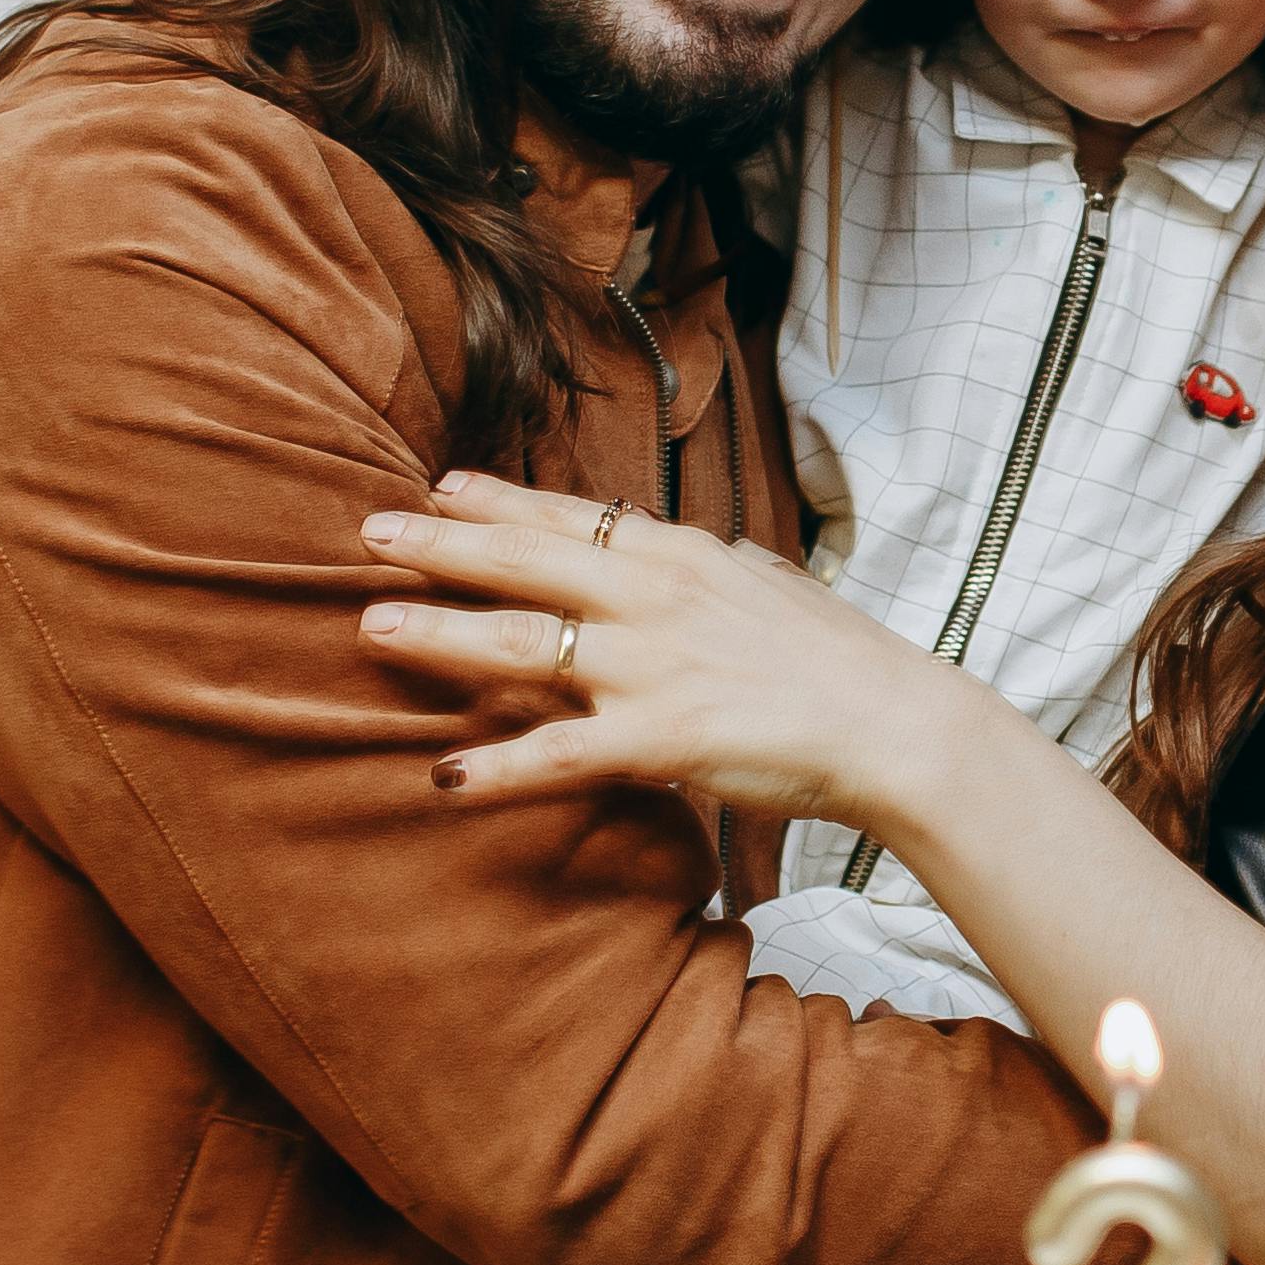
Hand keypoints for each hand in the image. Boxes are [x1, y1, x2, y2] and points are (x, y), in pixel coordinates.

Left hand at [357, 472, 990, 824]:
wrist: (895, 722)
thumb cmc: (837, 659)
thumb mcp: (761, 584)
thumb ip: (702, 568)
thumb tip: (665, 553)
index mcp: (681, 555)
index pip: (572, 515)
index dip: (497, 501)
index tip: (437, 486)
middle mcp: (654, 597)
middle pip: (526, 560)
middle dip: (439, 544)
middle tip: (369, 530)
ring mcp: (652, 665)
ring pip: (523, 643)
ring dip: (440, 634)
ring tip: (371, 626)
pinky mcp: (661, 737)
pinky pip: (559, 755)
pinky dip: (497, 769)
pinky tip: (442, 778)